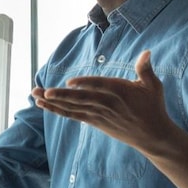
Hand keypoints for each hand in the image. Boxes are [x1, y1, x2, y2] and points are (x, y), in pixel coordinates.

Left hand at [32, 50, 181, 154]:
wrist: (152, 134)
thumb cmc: (153, 106)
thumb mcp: (152, 86)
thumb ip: (145, 69)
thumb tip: (146, 52)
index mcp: (120, 91)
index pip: (100, 86)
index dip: (85, 84)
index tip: (69, 82)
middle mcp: (107, 104)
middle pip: (81, 99)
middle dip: (60, 95)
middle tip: (42, 91)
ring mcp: (99, 114)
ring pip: (72, 107)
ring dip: (53, 102)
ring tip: (35, 95)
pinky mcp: (94, 122)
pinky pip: (73, 115)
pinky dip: (57, 110)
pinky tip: (43, 104)